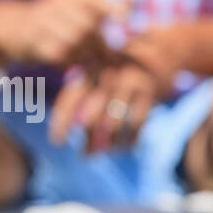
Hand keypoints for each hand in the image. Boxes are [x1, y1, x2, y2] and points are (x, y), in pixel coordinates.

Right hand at [5, 0, 126, 66]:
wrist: (15, 26)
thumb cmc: (59, 17)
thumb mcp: (80, 5)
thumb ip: (105, 5)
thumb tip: (132, 1)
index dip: (112, 7)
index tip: (124, 18)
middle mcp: (55, 4)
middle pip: (87, 27)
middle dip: (98, 43)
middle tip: (105, 55)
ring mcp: (41, 23)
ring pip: (74, 42)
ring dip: (84, 54)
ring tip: (87, 58)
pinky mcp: (32, 42)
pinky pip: (60, 55)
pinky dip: (69, 60)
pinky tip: (68, 59)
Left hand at [49, 41, 177, 152]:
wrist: (156, 56)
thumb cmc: (115, 75)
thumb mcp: (95, 77)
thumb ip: (82, 101)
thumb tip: (67, 137)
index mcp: (88, 70)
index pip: (71, 98)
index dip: (62, 121)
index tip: (56, 142)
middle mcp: (107, 75)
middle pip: (93, 112)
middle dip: (87, 137)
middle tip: (83, 156)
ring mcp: (129, 83)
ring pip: (116, 122)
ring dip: (108, 144)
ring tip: (101, 154)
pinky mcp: (149, 93)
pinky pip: (138, 123)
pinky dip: (130, 140)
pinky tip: (123, 150)